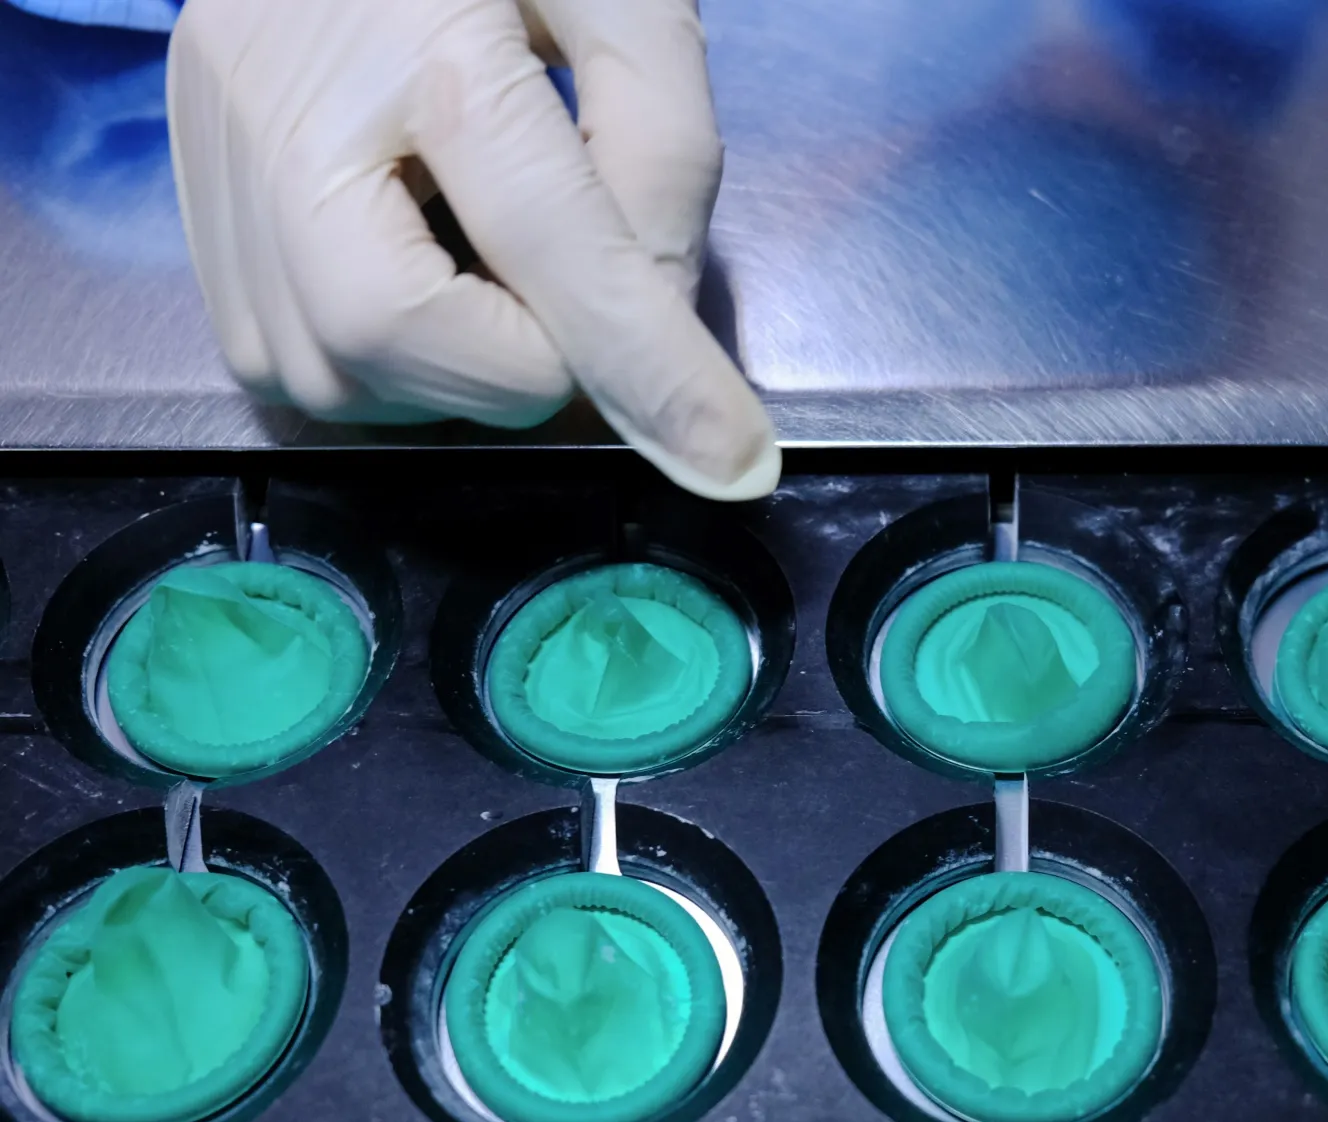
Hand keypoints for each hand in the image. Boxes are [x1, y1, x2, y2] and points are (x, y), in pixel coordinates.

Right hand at [166, 0, 778, 499]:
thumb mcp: (627, 2)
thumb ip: (662, 152)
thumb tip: (659, 321)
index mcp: (431, 41)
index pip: (555, 251)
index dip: (646, 370)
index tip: (727, 458)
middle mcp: (292, 106)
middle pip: (385, 338)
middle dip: (511, 364)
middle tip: (564, 297)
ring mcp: (221, 148)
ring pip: (322, 372)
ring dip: (442, 370)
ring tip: (488, 266)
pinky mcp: (189, 178)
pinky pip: (273, 350)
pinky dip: (370, 358)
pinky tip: (417, 266)